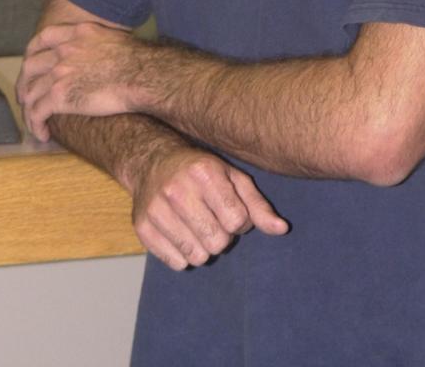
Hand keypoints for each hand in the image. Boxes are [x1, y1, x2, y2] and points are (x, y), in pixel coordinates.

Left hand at [17, 20, 143, 139]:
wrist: (143, 75)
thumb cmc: (139, 61)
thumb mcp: (113, 39)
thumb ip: (96, 44)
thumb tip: (100, 56)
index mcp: (76, 33)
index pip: (42, 38)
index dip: (31, 53)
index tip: (30, 65)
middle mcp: (63, 50)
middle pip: (31, 66)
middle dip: (24, 83)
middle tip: (25, 98)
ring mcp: (59, 72)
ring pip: (31, 93)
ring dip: (29, 110)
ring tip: (34, 122)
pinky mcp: (60, 96)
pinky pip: (38, 112)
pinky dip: (36, 124)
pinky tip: (43, 134)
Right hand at [130, 147, 288, 269]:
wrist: (151, 161)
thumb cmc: (199, 171)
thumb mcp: (231, 177)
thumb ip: (257, 204)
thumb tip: (282, 229)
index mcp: (204, 173)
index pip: (237, 221)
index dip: (238, 221)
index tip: (228, 210)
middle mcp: (177, 189)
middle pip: (218, 242)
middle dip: (221, 236)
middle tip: (211, 219)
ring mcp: (157, 209)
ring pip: (197, 257)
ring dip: (202, 247)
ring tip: (195, 226)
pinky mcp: (142, 227)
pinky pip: (176, 263)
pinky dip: (182, 255)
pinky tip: (179, 233)